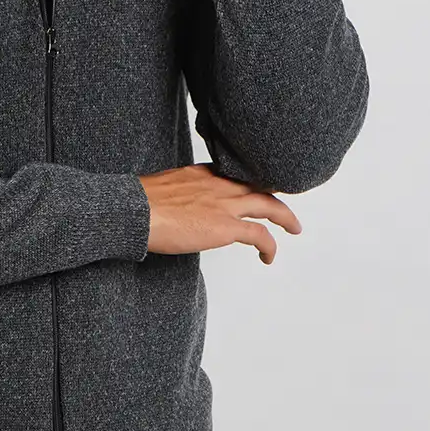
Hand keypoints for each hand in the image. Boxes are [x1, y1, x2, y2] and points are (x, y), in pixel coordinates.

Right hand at [137, 163, 301, 264]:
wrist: (135, 211)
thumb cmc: (138, 204)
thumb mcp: (162, 188)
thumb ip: (177, 194)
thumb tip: (173, 207)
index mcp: (202, 173)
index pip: (234, 173)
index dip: (249, 181)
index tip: (256, 188)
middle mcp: (219, 184)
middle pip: (259, 185)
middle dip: (275, 195)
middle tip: (285, 206)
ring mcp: (225, 204)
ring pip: (269, 206)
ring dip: (285, 218)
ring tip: (293, 228)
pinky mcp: (226, 227)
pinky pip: (260, 236)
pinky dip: (270, 247)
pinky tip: (268, 257)